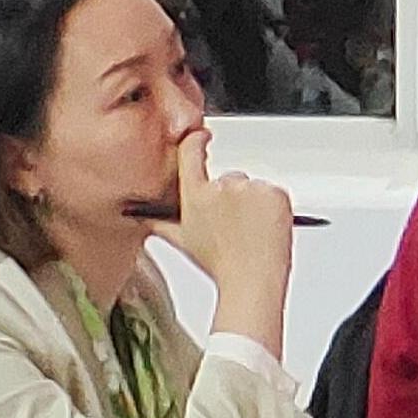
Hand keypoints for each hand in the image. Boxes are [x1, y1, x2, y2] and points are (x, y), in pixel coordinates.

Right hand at [158, 125, 294, 291]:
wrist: (252, 280)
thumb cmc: (219, 265)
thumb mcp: (183, 243)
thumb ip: (159, 224)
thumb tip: (143, 217)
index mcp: (196, 197)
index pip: (191, 153)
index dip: (195, 141)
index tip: (201, 137)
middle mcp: (222, 187)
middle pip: (228, 179)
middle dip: (232, 197)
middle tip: (234, 225)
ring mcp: (251, 188)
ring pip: (252, 187)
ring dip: (253, 203)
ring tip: (251, 231)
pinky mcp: (274, 193)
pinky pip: (272, 193)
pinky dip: (272, 207)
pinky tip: (265, 227)